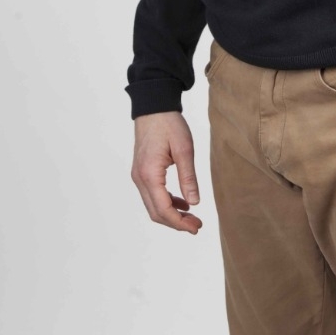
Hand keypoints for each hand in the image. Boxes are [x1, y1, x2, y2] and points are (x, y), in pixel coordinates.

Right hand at [131, 112, 202, 233]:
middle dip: (176, 223)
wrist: (153, 107)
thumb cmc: (169, 124)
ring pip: (153, 206)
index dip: (179, 223)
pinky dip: (166, 202)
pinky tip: (182, 202)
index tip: (196, 227)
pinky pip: (152, 195)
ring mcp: (138, 176)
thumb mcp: (185, 149)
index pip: (163, 209)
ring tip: (192, 217)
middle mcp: (140, 178)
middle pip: (155, 212)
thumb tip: (194, 203)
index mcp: (150, 174)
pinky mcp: (141, 172)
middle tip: (197, 226)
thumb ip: (188, 177)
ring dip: (171, 214)